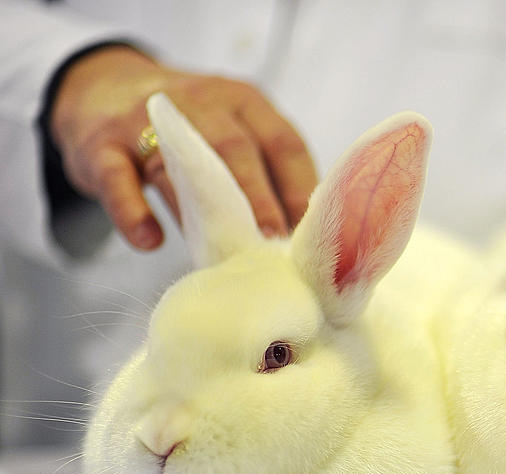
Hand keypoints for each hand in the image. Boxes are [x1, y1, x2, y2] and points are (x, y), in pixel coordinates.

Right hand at [49, 45, 316, 249]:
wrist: (101, 90)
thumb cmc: (187, 130)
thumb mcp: (230, 132)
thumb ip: (264, 173)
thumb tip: (298, 239)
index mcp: (243, 102)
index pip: (282, 142)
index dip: (300, 189)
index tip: (310, 234)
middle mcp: (199, 103)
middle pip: (235, 150)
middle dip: (259, 200)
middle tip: (273, 245)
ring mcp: (145, 121)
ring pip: (179, 166)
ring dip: (204, 215)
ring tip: (226, 256)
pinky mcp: (101, 146)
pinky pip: (117, 179)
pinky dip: (133, 211)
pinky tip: (150, 240)